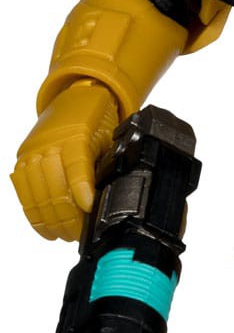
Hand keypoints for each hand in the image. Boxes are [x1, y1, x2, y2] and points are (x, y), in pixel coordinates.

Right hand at [10, 80, 118, 241]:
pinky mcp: (22, 160)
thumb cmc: (97, 120)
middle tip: (80, 233)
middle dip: (68, 215)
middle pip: (55, 186)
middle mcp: (50, 143)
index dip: (82, 190)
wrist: (76, 98)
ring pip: (38, 193)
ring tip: (66, 235)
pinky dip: (34, 213)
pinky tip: (46, 228)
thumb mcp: (110, 138)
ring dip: (52, 219)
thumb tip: (113, 195)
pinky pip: (23, 191)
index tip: (90, 208)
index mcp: (76, 134)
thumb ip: (107, 164)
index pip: (76, 165)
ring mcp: (33, 152)